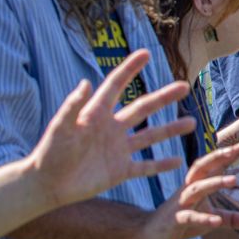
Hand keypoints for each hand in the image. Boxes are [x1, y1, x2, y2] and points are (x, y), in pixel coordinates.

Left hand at [31, 50, 193, 207]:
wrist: (47, 184)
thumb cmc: (49, 153)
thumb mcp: (60, 127)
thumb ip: (72, 106)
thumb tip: (85, 82)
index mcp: (97, 114)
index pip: (116, 86)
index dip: (129, 70)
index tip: (145, 53)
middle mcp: (112, 128)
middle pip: (143, 109)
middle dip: (163, 97)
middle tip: (184, 87)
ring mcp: (118, 149)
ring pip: (150, 136)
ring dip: (170, 129)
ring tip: (191, 123)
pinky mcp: (120, 170)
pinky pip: (145, 166)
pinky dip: (161, 164)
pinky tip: (178, 161)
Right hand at [134, 143, 238, 238]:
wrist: (150, 232)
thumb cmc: (183, 220)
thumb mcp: (209, 217)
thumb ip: (230, 218)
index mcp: (198, 182)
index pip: (216, 164)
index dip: (232, 152)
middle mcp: (190, 188)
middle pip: (204, 167)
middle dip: (220, 156)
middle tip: (236, 149)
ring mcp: (182, 203)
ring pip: (198, 188)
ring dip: (215, 183)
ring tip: (233, 180)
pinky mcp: (176, 219)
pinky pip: (190, 217)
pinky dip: (203, 218)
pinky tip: (217, 221)